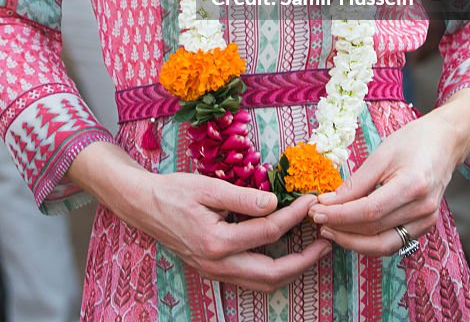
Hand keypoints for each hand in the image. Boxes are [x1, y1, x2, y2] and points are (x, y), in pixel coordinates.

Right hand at [69, 143, 330, 292]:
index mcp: (218, 242)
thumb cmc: (174, 191)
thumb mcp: (208, 186)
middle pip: (272, 273)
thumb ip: (243, 197)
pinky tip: (283, 253)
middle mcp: (218, 264)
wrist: (144, 205)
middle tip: (326, 241)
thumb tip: (275, 204)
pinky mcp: (214, 270)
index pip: (269, 231)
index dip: (295, 215)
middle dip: (304, 260)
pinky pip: (250, 279)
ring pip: (263, 283)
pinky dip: (272, 270)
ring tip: (312, 251)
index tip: (311, 201)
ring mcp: (215, 272)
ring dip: (291, 270)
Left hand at [308, 89, 469, 255]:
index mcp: (413, 185)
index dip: (339, 215)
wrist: (445, 142)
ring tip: (329, 231)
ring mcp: (427, 221)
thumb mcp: (381, 154)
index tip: (316, 211)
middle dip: (341, 229)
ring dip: (353, 242)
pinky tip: (351, 232)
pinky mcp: (425, 226)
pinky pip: (393, 242)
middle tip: (316, 222)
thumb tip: (328, 202)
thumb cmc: (413, 141)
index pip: (369, 211)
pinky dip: (369, 241)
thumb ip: (356, 182)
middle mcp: (423, 209)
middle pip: (374, 230)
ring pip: (383, 244)